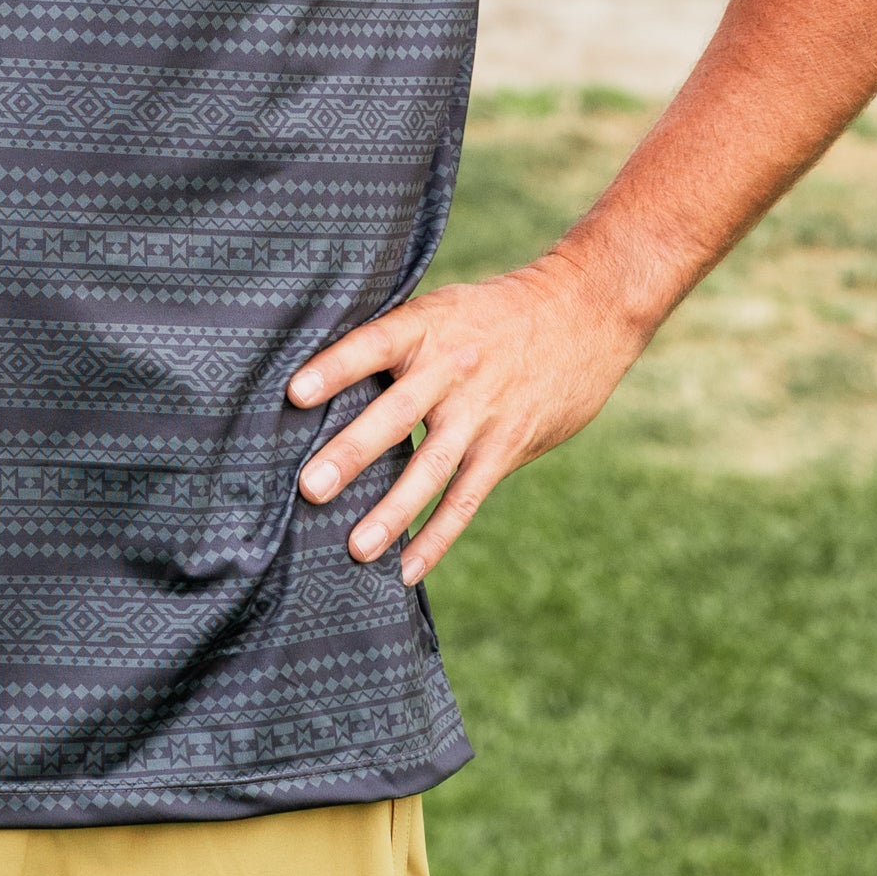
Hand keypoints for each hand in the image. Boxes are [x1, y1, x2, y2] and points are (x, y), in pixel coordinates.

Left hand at [287, 257, 644, 581]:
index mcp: (427, 327)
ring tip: (354, 547)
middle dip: (352, 452)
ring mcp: (482, 413)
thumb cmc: (493, 312)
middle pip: (396, 414)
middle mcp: (452, 370)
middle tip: (309, 487)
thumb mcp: (444, 307)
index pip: (373, 345)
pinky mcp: (507, 447)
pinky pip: (466, 499)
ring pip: (432, 467)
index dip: (335, 368)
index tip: (295, 393)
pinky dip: (437, 536)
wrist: (581, 314)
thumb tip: (326, 382)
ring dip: (393, 510)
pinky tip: (405, 568)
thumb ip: (397, 342)